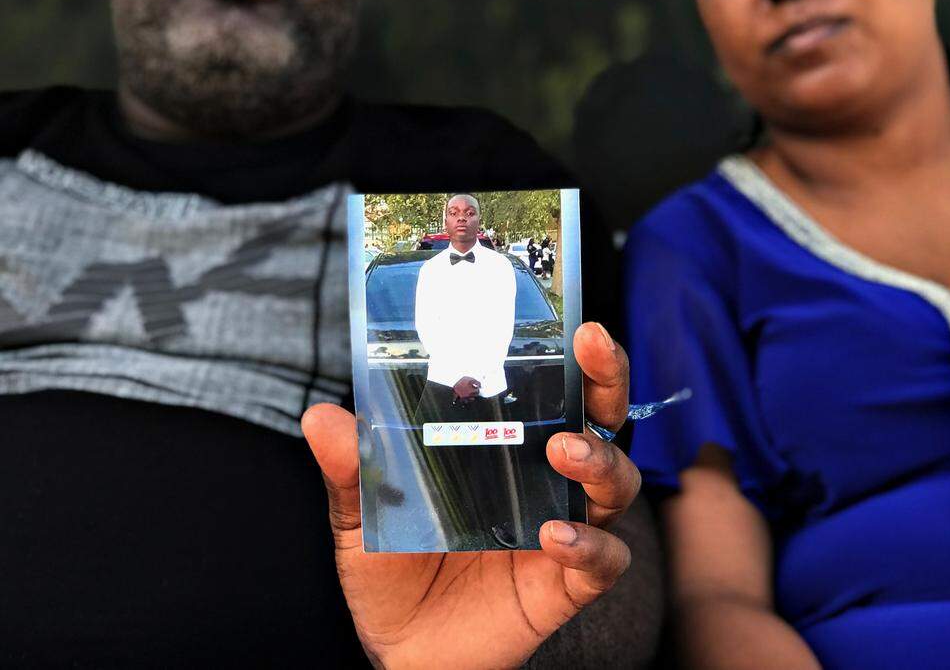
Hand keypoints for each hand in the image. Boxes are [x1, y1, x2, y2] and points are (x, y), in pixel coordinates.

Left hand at [302, 321, 639, 668]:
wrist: (401, 651)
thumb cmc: (391, 570)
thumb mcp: (364, 513)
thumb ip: (351, 469)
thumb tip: (320, 415)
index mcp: (508, 447)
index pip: (557, 389)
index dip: (578, 355)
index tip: (578, 324)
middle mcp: (546, 479)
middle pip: (603, 419)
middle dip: (609, 380)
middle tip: (593, 350)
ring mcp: (564, 527)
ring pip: (617, 482)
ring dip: (599, 460)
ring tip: (564, 452)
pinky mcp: (566, 584)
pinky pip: (604, 559)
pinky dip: (590, 545)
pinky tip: (554, 536)